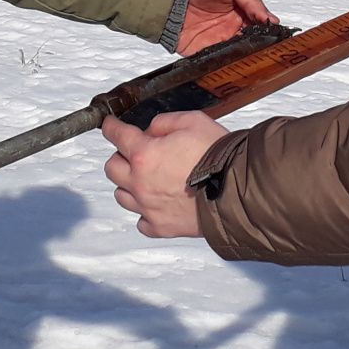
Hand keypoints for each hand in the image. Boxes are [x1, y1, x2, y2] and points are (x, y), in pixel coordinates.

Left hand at [102, 109, 226, 238]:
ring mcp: (149, 207)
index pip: (117, 136)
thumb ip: (165, 122)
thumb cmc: (219, 157)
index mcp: (144, 154)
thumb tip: (151, 130)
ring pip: (121, 195)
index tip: (110, 125)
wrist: (238, 191)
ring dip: (129, 184)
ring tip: (146, 178)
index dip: (111, 127)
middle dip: (120, 156)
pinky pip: (141, 221)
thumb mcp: (194, 121)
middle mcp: (140, 182)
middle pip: (112, 168)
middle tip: (134, 152)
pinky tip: (155, 203)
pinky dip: (144, 211)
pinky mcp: (161, 227)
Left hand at [176, 0, 276, 53]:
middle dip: (255, 47)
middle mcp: (228, 26)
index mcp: (239, 11)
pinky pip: (212, 60)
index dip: (265, 32)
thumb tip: (269, 18)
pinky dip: (220, 62)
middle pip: (248, 43)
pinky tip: (228, 59)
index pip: (258, 26)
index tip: (272, 36)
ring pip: (233, 55)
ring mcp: (214, 39)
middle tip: (260, 47)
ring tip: (245, 53)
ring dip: (240, 56)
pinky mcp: (198, 49)